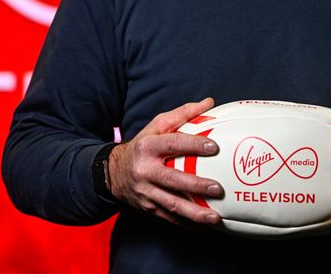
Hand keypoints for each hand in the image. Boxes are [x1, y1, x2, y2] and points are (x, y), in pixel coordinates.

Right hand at [107, 97, 223, 225]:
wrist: (112, 173)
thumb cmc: (142, 145)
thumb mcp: (156, 126)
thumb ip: (182, 114)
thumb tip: (209, 103)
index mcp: (148, 147)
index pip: (173, 144)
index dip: (193, 145)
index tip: (214, 147)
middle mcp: (145, 170)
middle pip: (173, 180)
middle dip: (196, 185)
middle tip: (218, 188)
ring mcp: (145, 192)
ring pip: (171, 204)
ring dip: (194, 213)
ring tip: (215, 218)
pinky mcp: (148, 208)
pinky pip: (170, 218)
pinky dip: (188, 223)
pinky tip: (205, 227)